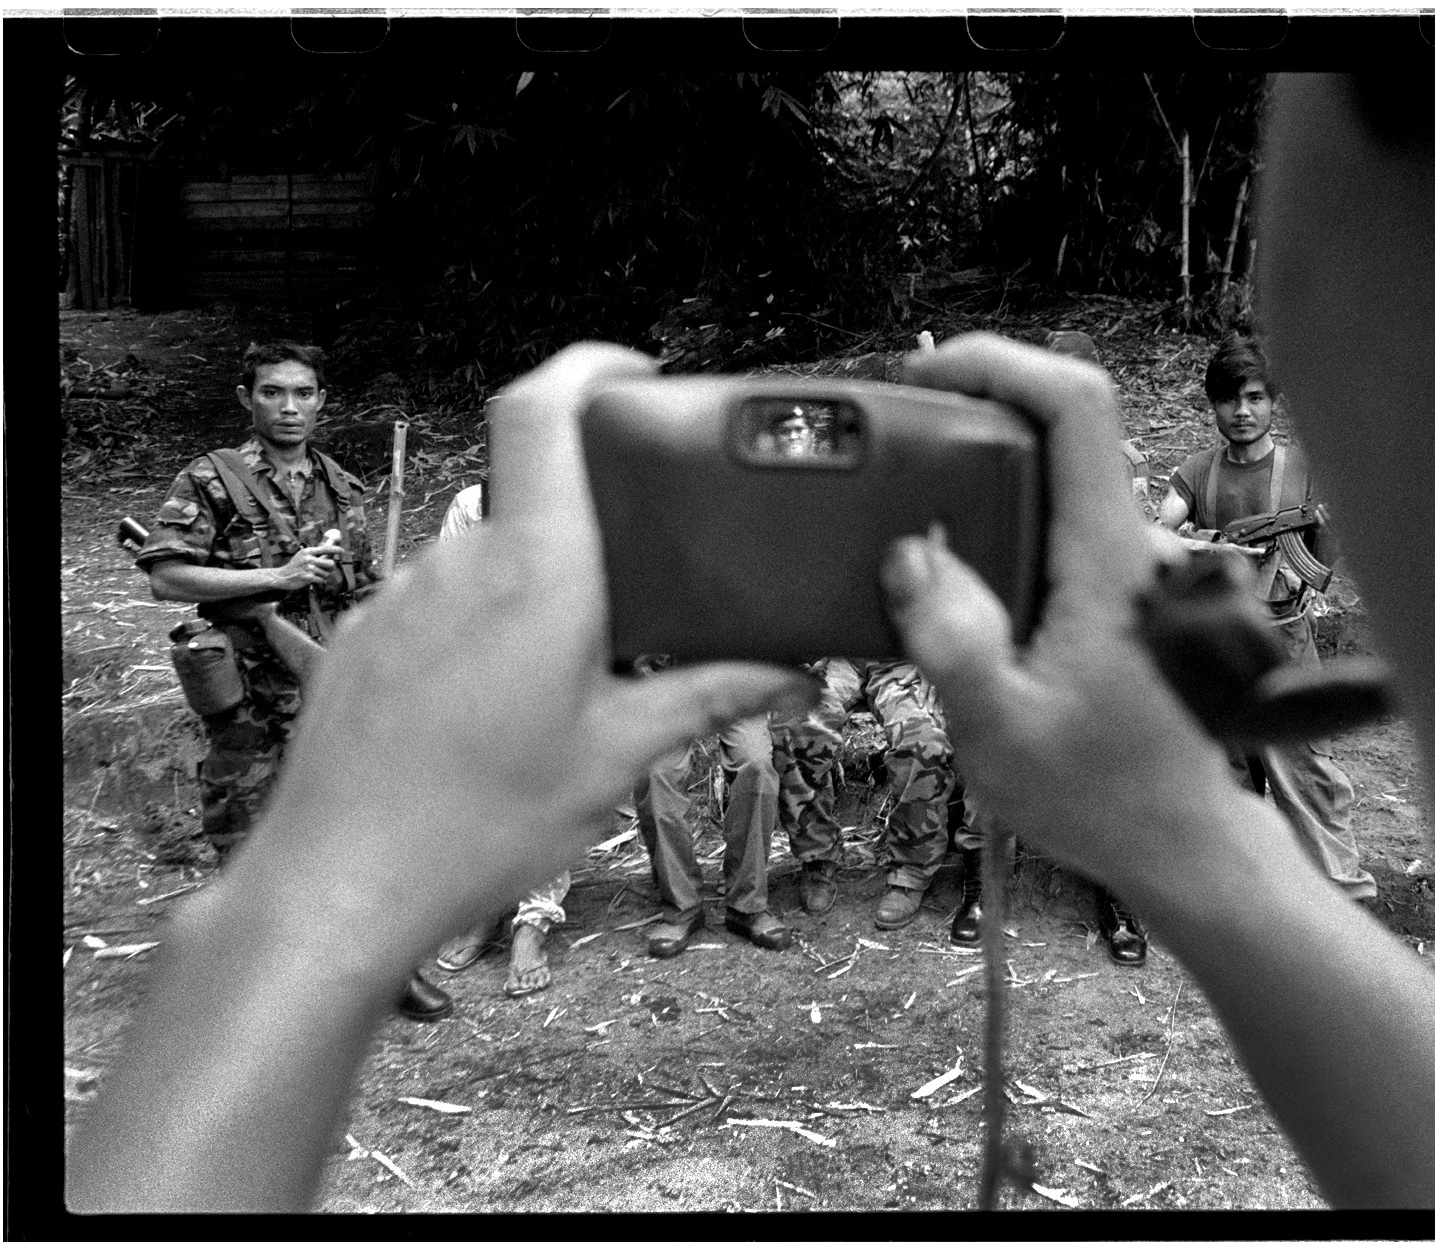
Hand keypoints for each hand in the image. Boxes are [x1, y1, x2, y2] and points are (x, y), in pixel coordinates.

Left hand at [245, 344, 817, 956]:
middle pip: (532, 491)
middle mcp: (462, 561)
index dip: (587, 365)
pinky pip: (440, 601)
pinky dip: (482, 625)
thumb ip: (706, 698)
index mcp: (537, 571)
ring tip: (568, 670)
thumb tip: (793, 674)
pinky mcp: (366, 636)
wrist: (339, 884)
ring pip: (488, 555)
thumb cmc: (482, 824)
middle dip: (590, 524)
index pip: (542, 409)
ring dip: (535, 587)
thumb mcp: (615, 758)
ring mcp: (403, 595)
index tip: (633, 371)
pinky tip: (496, 703)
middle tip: (640, 586)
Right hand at [269, 543, 342, 591]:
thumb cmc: (295, 566)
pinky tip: (314, 580)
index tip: (342, 550)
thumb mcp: (302, 556)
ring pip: (326, 573)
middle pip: (330, 563)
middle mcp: (309, 558)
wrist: (282, 576)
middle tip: (326, 569)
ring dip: (323, 576)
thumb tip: (329, 551)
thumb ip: (314, 554)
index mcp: (308, 551)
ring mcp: (308, 568)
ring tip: (315, 575)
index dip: (336, 549)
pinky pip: (322, 580)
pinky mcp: (308, 577)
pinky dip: (320, 581)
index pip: (325, 548)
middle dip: (330, 568)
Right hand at [883, 334, 1255, 897]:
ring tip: (915, 517)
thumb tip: (912, 558)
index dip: (1002, 362)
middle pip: (1062, 428)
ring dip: (988, 475)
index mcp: (1111, 561)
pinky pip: (1061, 527)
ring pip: (1060, 479)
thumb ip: (955, 646)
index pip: (1076, 408)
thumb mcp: (1002, 736)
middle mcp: (1134, 549)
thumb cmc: (1101, 798)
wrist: (1180, 847)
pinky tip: (960, 579)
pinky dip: (1006, 523)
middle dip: (977, 413)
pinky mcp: (1125, 597)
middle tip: (899, 448)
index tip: (929, 376)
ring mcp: (1135, 571)